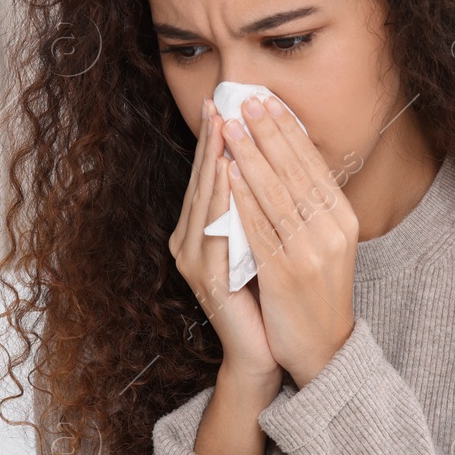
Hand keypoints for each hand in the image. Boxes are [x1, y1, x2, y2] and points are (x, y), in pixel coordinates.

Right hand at [169, 98, 278, 384]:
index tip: (225, 102)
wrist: (266, 352)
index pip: (207, 177)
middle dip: (211, 141)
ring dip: (213, 162)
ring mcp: (194, 262)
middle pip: (200, 183)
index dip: (214, 140)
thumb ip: (253, 207)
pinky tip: (229, 174)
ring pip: (204, 202)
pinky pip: (215, 231)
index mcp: (199, 232)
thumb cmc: (265, 296)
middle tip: (220, 102)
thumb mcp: (259, 241)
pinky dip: (222, 199)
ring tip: (224, 128)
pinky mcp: (208, 280)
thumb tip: (264, 160)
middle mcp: (188, 243)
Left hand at [222, 95, 357, 387]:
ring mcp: (310, 252)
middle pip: (295, 171)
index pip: (312, 164)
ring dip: (250, 156)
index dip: (288, 130)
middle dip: (267, 132)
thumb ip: (312, 207)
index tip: (267, 101)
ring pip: (276, 193)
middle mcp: (331, 230)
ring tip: (231, 127)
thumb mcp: (326, 244)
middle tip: (245, 99)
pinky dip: (243, 198)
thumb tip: (288, 160)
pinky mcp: (285, 273)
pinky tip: (228, 175)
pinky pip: (260, 227)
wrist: (323, 350)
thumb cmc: (317, 293)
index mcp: (343, 219)